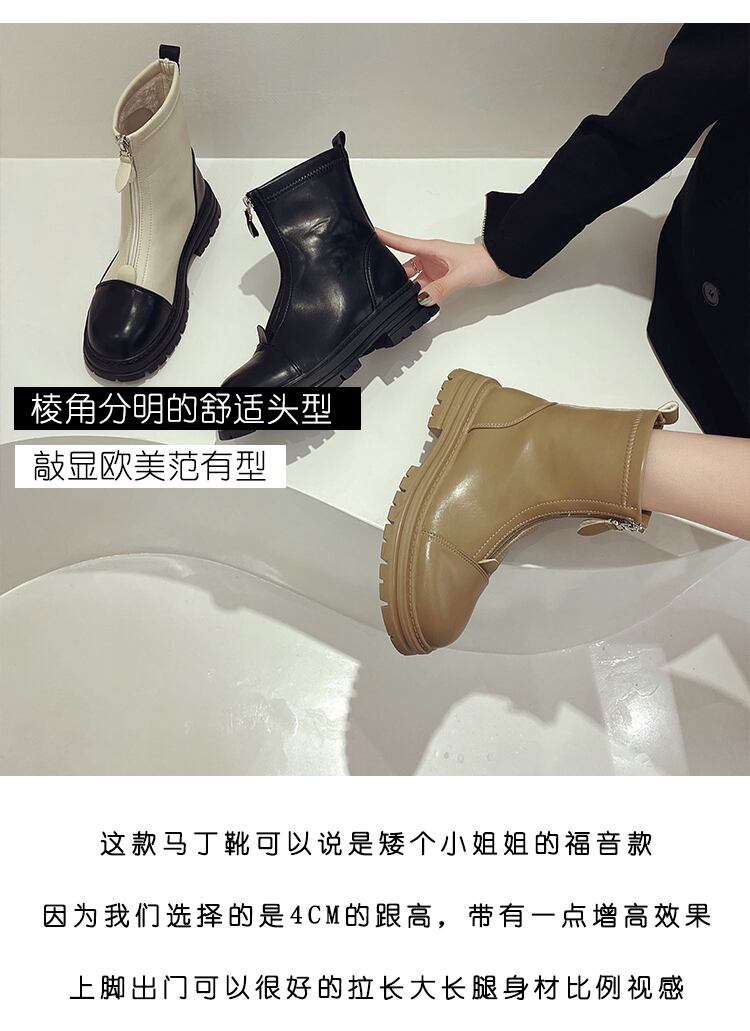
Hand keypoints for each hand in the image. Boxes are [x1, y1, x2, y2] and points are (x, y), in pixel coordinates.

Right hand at [376, 228, 506, 305]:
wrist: (500, 263)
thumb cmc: (482, 262)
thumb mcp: (460, 275)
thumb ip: (441, 288)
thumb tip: (423, 299)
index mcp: (431, 249)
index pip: (402, 243)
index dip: (385, 238)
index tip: (369, 233)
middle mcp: (429, 258)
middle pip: (403, 266)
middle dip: (393, 275)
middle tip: (380, 286)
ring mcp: (434, 268)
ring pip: (413, 279)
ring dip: (408, 289)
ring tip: (398, 300)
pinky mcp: (440, 278)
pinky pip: (424, 287)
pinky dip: (420, 295)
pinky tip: (416, 304)